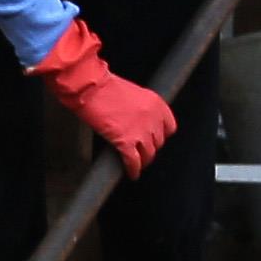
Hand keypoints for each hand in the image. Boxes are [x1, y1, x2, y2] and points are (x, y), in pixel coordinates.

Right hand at [32, 16, 174, 175]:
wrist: (91, 87)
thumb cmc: (105, 87)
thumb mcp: (133, 93)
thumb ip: (141, 108)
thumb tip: (140, 123)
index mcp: (156, 103)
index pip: (169, 127)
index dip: (161, 136)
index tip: (155, 139)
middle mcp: (152, 118)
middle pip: (158, 143)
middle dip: (150, 148)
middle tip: (142, 151)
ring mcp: (140, 131)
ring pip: (148, 155)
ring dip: (143, 161)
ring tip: (137, 164)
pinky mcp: (126, 142)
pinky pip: (134, 162)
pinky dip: (133, 170)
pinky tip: (132, 174)